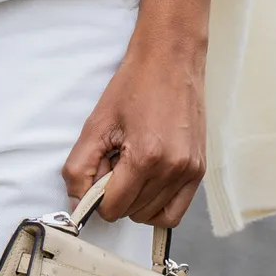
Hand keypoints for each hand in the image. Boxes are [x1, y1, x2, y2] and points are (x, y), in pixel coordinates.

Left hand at [61, 24, 206, 228]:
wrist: (170, 60)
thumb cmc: (134, 85)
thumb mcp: (96, 124)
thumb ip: (79, 168)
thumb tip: (76, 203)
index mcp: (146, 157)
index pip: (112, 208)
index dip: (97, 194)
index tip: (99, 169)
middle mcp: (173, 169)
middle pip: (131, 213)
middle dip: (117, 194)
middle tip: (116, 160)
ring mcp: (190, 171)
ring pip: (151, 215)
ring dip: (136, 198)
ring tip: (133, 164)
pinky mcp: (199, 170)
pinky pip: (175, 212)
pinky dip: (156, 206)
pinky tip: (147, 181)